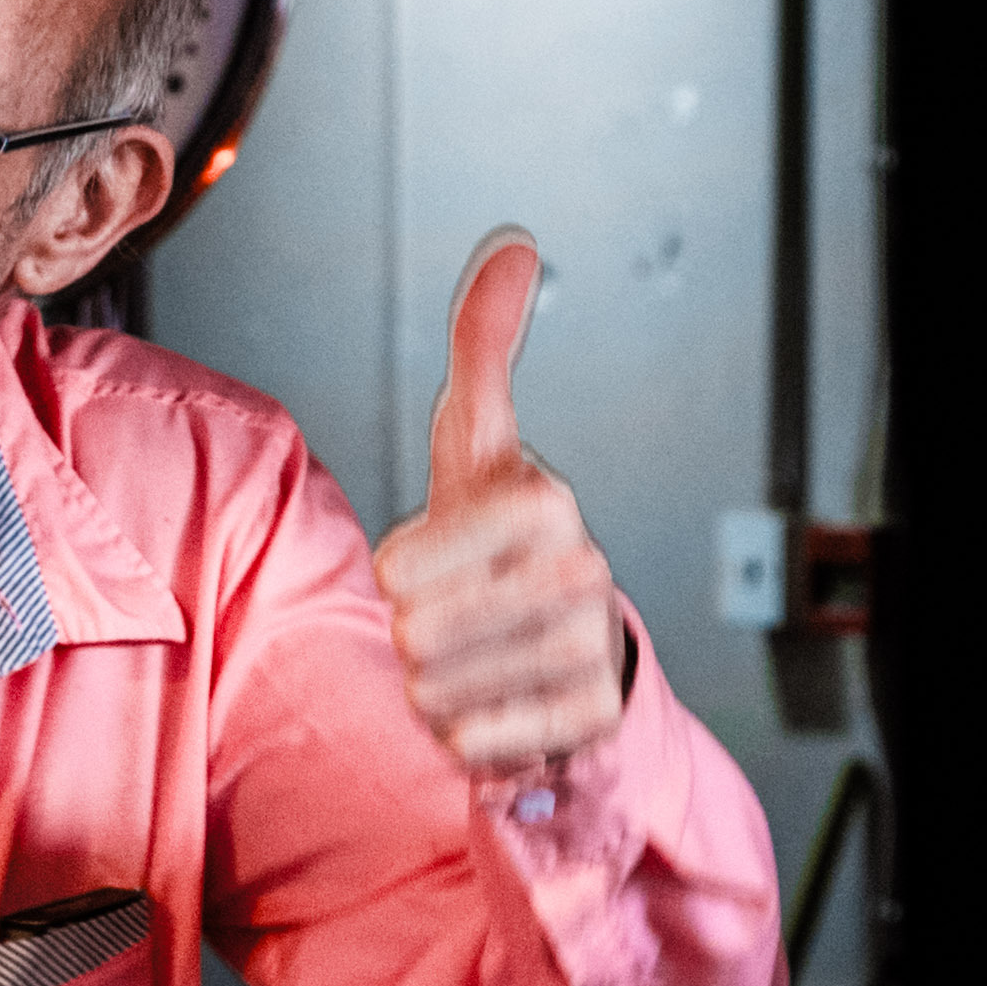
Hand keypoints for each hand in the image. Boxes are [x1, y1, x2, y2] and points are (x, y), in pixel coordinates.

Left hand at [372, 228, 631, 782]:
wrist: (567, 638)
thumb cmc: (502, 533)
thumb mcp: (477, 439)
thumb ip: (483, 345)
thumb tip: (514, 242)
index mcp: (543, 500)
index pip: (401, 565)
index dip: (397, 570)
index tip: (431, 558)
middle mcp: (580, 571)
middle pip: (416, 632)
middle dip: (414, 633)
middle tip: (451, 613)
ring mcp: (588, 649)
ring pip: (439, 692)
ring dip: (436, 684)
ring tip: (473, 655)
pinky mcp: (589, 719)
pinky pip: (475, 744)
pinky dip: (466, 732)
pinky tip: (495, 700)